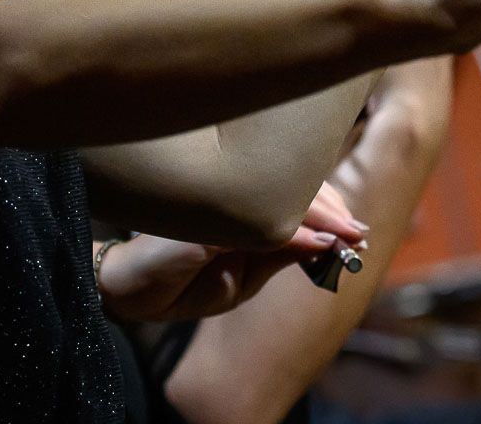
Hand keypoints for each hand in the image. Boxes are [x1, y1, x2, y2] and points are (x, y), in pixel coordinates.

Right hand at [98, 183, 368, 323]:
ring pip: (279, 197)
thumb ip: (281, 254)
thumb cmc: (182, 283)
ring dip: (319, 214)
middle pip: (291, 188)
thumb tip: (329, 240)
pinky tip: (314, 239)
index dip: (326, 208)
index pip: (290, 195)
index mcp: (241, 207)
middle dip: (331, 209)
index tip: (355, 230)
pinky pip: (252, 225)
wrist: (123, 292)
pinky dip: (289, 231)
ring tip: (346, 234)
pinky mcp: (200, 227)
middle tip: (357, 232)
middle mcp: (229, 196)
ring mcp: (215, 205)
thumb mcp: (243, 278)